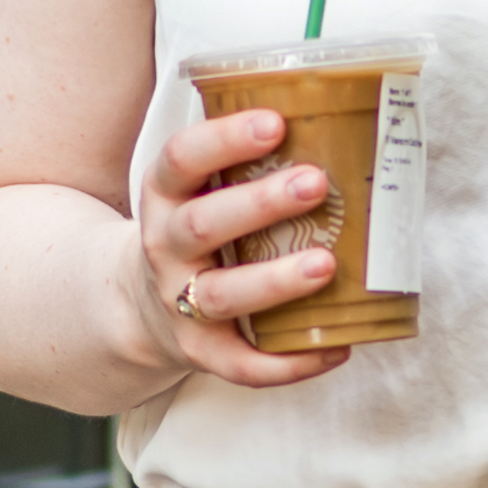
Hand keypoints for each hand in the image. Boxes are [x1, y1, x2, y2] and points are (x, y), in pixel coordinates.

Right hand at [134, 101, 349, 382]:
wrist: (141, 302)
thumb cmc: (197, 228)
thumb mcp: (199, 188)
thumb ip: (248, 161)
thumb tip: (347, 122)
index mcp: (166, 195)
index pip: (182, 159)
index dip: (224, 140)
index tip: (275, 123)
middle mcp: (165, 247)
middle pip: (202, 225)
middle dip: (259, 204)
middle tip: (316, 182)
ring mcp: (180, 303)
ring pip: (223, 295)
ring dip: (275, 281)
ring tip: (325, 265)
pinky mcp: (201, 351)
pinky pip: (242, 364)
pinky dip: (290, 362)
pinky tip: (337, 346)